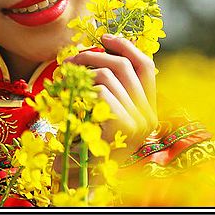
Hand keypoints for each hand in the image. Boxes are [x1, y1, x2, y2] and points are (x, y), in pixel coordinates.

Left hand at [64, 33, 157, 161]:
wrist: (78, 178)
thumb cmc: (85, 143)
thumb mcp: (103, 112)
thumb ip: (111, 87)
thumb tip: (103, 47)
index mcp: (149, 110)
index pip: (146, 66)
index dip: (126, 46)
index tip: (104, 37)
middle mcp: (148, 116)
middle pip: (124, 66)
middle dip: (94, 55)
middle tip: (70, 59)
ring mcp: (138, 122)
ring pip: (107, 76)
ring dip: (81, 72)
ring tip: (64, 79)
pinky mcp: (122, 127)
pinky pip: (100, 92)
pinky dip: (81, 90)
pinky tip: (71, 99)